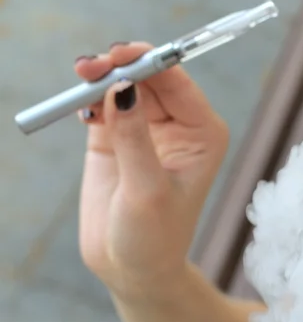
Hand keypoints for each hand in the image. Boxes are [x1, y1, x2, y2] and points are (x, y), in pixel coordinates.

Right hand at [75, 42, 227, 297]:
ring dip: (103, 77)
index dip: (150, 62)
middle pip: (151, 77)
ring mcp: (147, 128)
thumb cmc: (154, 235)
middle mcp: (179, 124)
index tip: (120, 55)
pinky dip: (91, 99)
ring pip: (126, 85)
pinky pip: (104, 104)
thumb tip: (123, 85)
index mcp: (202, 132)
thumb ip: (134, 137)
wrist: (132, 267)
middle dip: (121, 66)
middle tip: (89, 66)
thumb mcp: (146, 189)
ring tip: (81, 74)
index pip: (178, 83)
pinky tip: (82, 107)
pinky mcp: (118, 136)